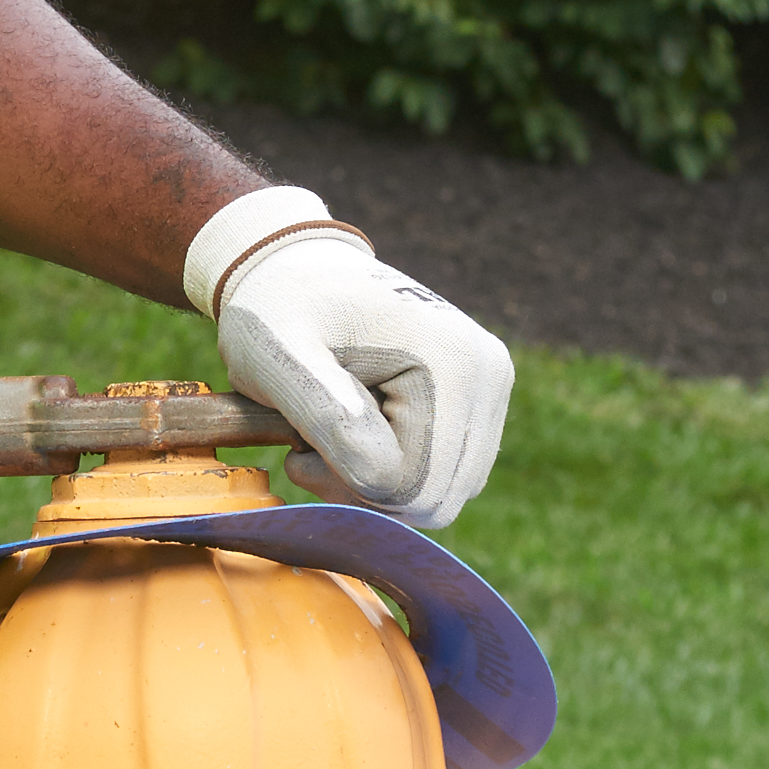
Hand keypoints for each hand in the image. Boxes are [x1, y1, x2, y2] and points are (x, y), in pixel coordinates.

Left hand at [191, 190, 512, 524]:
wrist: (299, 268)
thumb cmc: (278, 308)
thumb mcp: (278, 354)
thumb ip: (326, 412)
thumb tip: (384, 477)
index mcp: (452, 363)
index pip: (414, 489)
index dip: (348, 486)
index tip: (298, 447)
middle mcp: (489, 376)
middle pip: (437, 500)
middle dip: (365, 490)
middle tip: (310, 446)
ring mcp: (491, 388)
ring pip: (442, 494)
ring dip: (378, 483)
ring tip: (332, 431)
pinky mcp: (480, 402)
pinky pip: (444, 475)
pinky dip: (396, 471)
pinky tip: (358, 430)